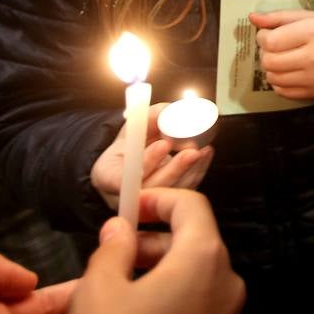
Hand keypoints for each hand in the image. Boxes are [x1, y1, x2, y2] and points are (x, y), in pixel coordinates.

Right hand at [56, 189, 245, 313]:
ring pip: (199, 283)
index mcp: (203, 260)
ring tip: (122, 293)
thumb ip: (112, 250)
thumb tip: (120, 229)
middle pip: (197, 245)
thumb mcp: (97, 295)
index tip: (131, 207)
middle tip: (117, 253)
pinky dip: (176, 309)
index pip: (192, 206)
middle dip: (157, 242)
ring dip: (165, 277)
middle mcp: (229, 287)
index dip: (160, 199)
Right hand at [91, 105, 213, 210]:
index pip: (123, 176)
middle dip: (174, 169)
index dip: (146, 161)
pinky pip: (181, 191)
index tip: (164, 144)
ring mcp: (145, 202)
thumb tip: (167, 111)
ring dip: (190, 171)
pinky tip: (206, 155)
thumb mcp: (133, 126)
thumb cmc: (131, 142)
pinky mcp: (164, 201)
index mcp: (107, 176)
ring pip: (169, 193)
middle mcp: (124, 195)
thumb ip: (148, 119)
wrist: (132, 158)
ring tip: (204, 151)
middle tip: (192, 151)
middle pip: (151, 188)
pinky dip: (197, 173)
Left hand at [249, 9, 313, 99]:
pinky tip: (289, 71)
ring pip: (272, 77)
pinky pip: (282, 91)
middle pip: (269, 61)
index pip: (270, 41)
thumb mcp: (309, 16)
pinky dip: (280, 81)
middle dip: (265, 53)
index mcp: (313, 32)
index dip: (262, 37)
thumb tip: (252, 18)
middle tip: (275, 47)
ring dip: (272, 68)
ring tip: (283, 59)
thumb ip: (278, 17)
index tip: (269, 34)